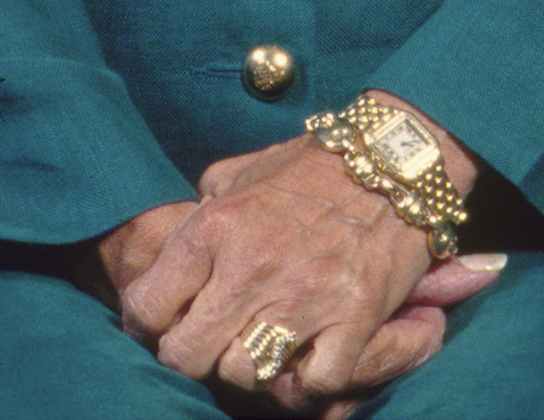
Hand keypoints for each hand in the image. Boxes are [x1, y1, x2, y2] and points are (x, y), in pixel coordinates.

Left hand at [99, 120, 497, 413]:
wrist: (397, 158)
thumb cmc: (314, 167)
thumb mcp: (244, 172)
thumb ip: (204, 206)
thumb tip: (175, 238)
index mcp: (218, 224)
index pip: (146, 307)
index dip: (148, 324)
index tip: (166, 322)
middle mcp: (253, 264)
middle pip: (185, 357)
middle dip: (191, 356)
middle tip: (211, 342)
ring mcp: (304, 297)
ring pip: (241, 376)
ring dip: (248, 369)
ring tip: (258, 348)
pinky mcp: (352, 320)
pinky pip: (308, 386)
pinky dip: (301, 383)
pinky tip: (302, 359)